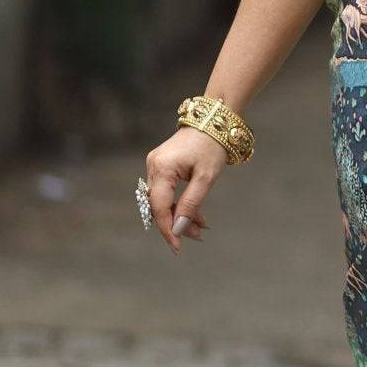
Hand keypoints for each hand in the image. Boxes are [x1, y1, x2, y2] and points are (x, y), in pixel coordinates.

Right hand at [142, 127, 228, 254]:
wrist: (213, 120)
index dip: (168, 229)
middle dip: (177, 223)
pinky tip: (196, 214)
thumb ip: (191, 204)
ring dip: (180, 214)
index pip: (159, 208)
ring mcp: (155, 165)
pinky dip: (180, 203)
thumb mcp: (206, 178)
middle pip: (160, 206)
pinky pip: (167, 191)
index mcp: (162, 169)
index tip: (177, 247)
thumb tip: (179, 228)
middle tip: (198, 235)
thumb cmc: (212, 145)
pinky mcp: (162, 165)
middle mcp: (153, 167)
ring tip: (201, 226)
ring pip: (163, 200)